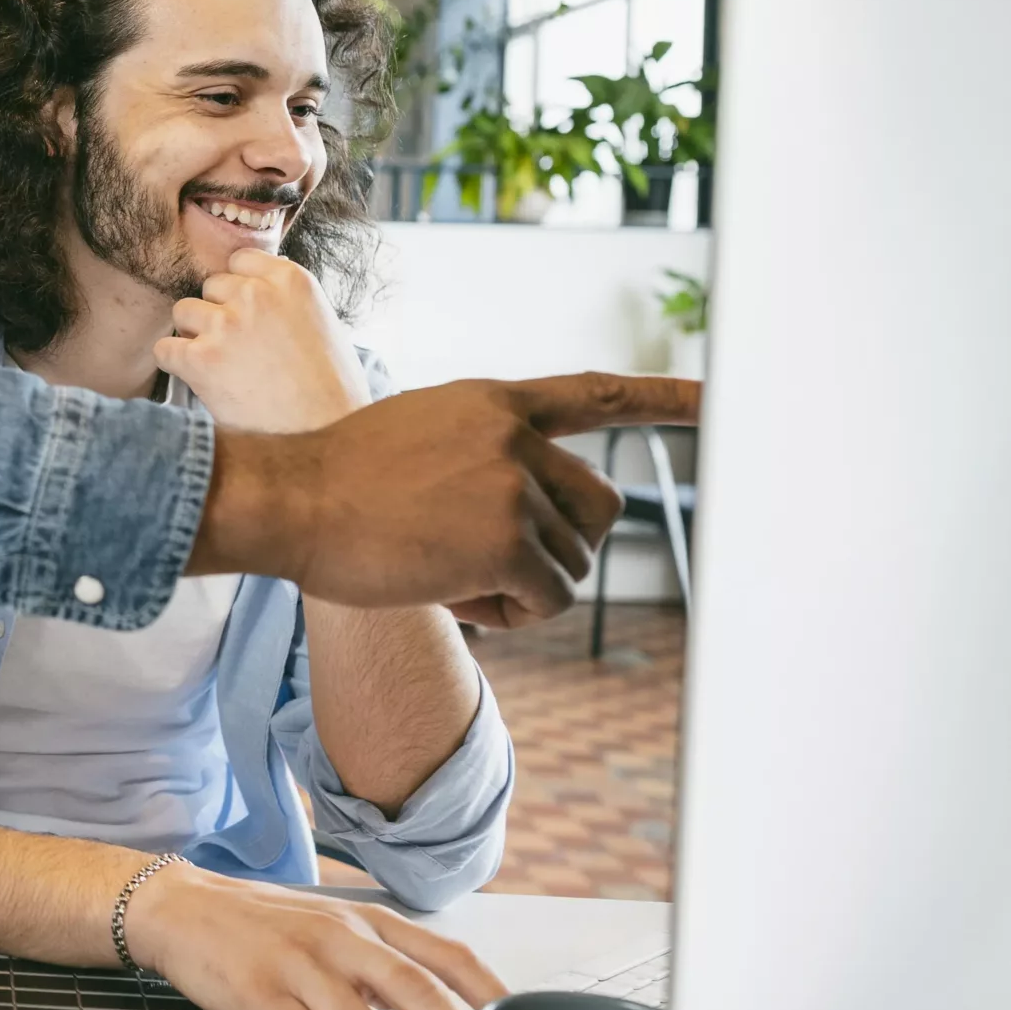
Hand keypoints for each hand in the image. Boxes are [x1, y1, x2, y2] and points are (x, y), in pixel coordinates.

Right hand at [125, 862, 503, 1009]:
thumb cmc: (261, 925)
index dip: (491, 993)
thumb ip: (378, 962)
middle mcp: (342, 937)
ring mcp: (302, 967)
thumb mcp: (329, 924)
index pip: (445, 952)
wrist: (180, 907)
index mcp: (366, 919)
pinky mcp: (264, 997)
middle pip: (418, 992)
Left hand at [153, 251, 373, 432]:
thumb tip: (247, 291)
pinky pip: (164, 349)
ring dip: (194, 337)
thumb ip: (283, 301)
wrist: (323, 439)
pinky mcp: (200, 359)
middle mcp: (255, 294)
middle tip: (236, 350)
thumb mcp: (321, 325)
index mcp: (291, 280)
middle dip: (217, 314)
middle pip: (210, 287)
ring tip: (220, 367)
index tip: (244, 313)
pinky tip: (199, 382)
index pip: (239, 260)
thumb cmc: (329, 391)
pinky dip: (175, 365)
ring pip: (183, 312)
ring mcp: (225, 325)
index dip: (237, 290)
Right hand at [188, 372, 701, 623]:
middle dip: (563, 548)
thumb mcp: (418, 438)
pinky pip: (548, 599)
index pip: (596, 395)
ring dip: (524, 587)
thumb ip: (484, 457)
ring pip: (572, 563)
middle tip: (497, 568)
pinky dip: (511, 614)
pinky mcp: (505, 539)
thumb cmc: (336, 485)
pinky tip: (457, 599)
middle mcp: (515, 436)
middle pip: (599, 508)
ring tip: (453, 576)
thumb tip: (540, 528)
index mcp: (494, 403)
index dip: (665, 399)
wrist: (287, 501)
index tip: (722, 400)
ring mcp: (513, 484)